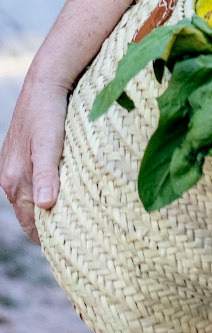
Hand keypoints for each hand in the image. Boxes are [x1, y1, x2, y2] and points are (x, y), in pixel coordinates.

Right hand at [0, 69, 69, 242]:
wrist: (45, 83)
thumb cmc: (49, 112)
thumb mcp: (50, 143)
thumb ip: (47, 173)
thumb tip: (45, 205)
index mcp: (14, 180)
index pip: (31, 224)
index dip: (50, 237)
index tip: (73, 248)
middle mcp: (10, 177)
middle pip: (30, 214)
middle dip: (51, 226)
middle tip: (81, 237)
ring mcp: (16, 167)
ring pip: (33, 199)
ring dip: (51, 208)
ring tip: (77, 219)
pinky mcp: (24, 156)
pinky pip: (35, 184)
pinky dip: (48, 192)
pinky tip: (66, 192)